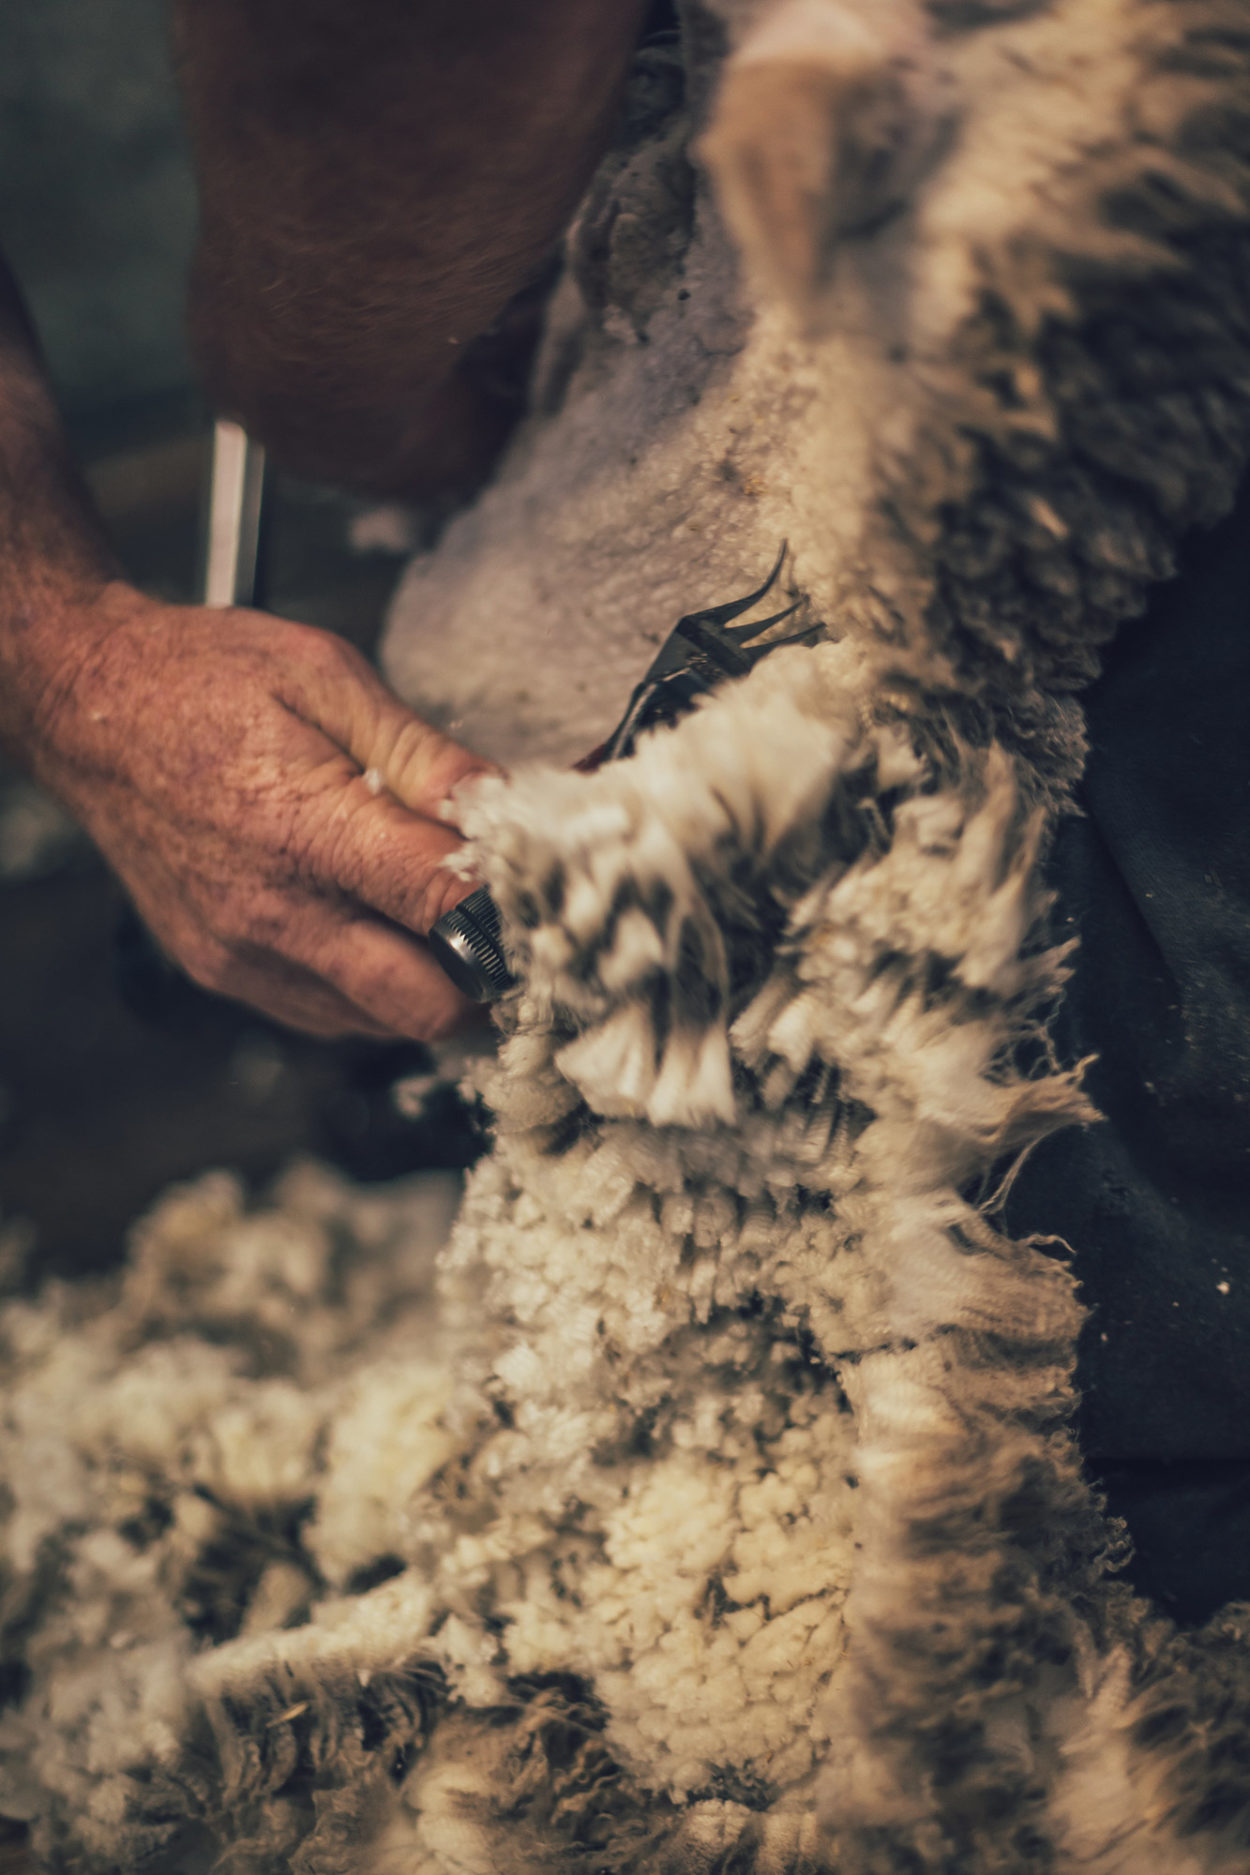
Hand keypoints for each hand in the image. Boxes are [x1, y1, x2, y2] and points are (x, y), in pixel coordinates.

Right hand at [32, 583, 494, 1039]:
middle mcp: (273, 914)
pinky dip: (369, 991)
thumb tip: (506, 806)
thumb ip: (426, 754)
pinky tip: (373, 928)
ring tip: (433, 918)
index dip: (512, 906)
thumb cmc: (204, 680)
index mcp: (308, 831)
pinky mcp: (222, 973)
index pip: (445, 908)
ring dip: (426, 989)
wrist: (88, 709)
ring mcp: (243, 956)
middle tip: (506, 927)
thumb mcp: (328, 678)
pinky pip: (326, 1016)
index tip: (541, 887)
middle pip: (424, 1008)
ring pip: (378, 1026)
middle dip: (484, 979)